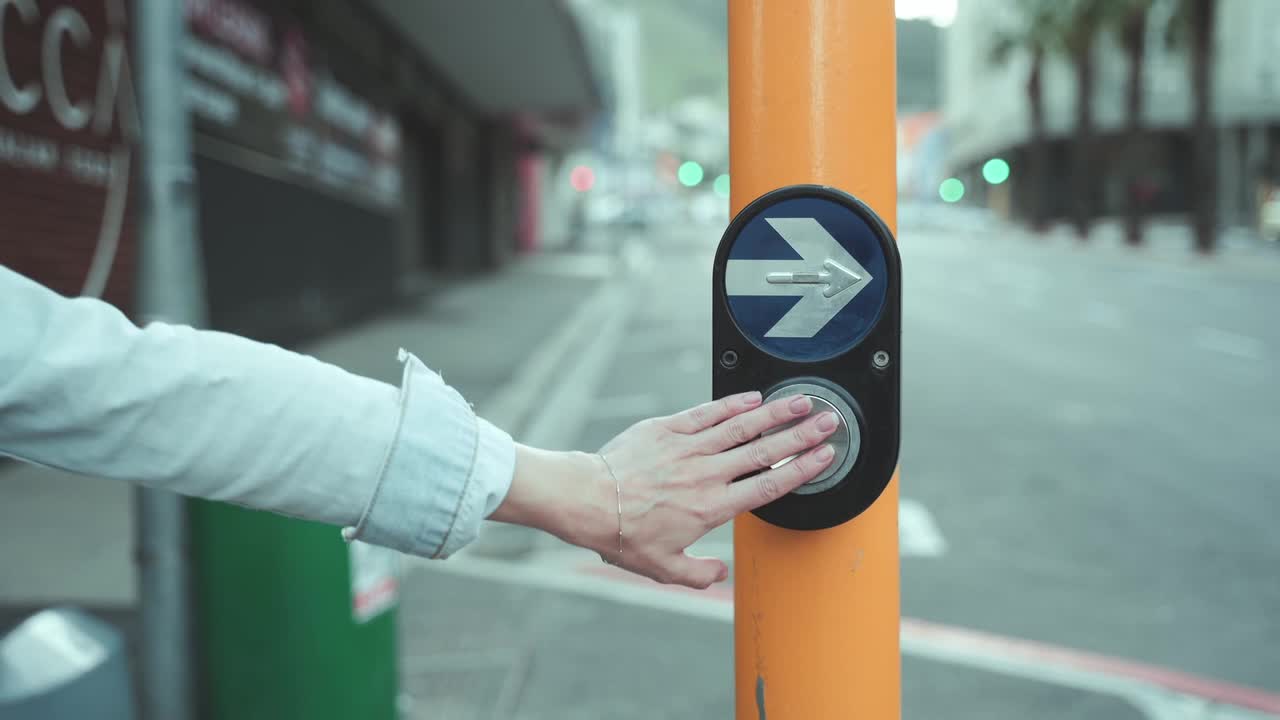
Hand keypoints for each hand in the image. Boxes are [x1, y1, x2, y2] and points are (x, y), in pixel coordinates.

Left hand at [492, 391, 839, 588]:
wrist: (588, 501)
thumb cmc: (622, 535)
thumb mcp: (663, 569)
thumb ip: (699, 574)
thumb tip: (720, 575)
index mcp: (712, 508)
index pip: (768, 486)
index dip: (802, 469)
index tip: (825, 456)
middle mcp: (707, 474)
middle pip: (765, 450)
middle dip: (801, 434)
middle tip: (829, 420)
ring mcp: (688, 448)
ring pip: (741, 426)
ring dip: (775, 412)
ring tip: (802, 400)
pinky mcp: (667, 429)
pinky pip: (706, 413)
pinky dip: (732, 404)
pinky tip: (754, 397)